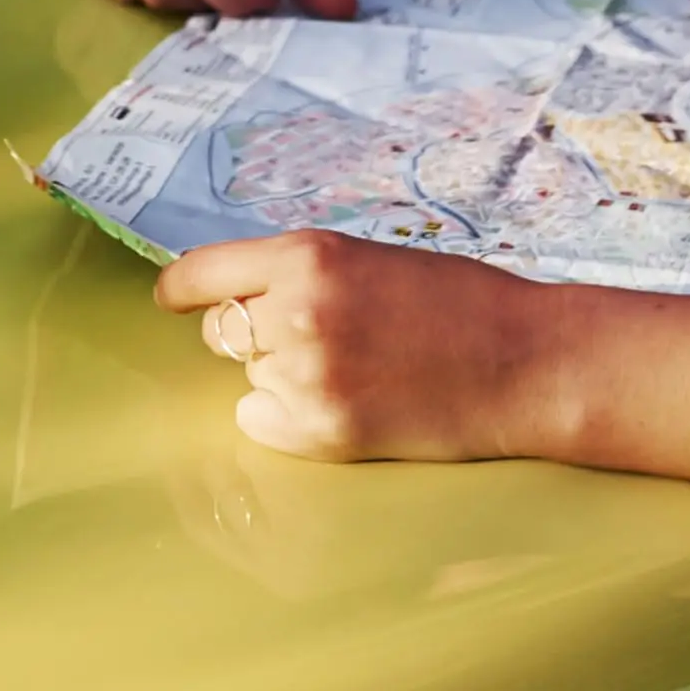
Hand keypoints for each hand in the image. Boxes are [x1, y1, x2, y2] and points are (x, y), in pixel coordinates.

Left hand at [157, 230, 538, 461]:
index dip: (178, 289)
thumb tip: (232, 297)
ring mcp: (307, 378)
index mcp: (306, 256)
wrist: (521, 360)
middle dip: (249, 329)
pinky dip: (288, 416)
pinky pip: (264, 423)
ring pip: (248, 376)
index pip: (201, 274)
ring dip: (278, 372)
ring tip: (350, 365)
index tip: (169, 298)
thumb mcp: (368, 259)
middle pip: (220, 329)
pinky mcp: (323, 434)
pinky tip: (345, 400)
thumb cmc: (454, 299)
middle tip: (309, 331)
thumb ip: (299, 274)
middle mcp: (295, 313)